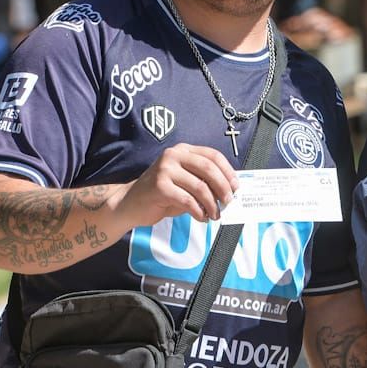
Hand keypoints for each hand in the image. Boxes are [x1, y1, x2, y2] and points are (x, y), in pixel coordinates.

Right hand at [118, 143, 239, 227]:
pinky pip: (187, 200)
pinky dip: (198, 211)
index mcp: (183, 150)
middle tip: (229, 202)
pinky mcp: (159, 186)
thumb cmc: (162, 194)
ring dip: (211, 204)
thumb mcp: (185, 182)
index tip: (236, 187)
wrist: (130, 204)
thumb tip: (230, 191)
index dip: (228, 171)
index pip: (213, 156)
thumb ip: (203, 182)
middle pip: (209, 169)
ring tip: (215, 215)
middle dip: (223, 188)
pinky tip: (201, 217)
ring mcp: (165, 169)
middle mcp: (174, 155)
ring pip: (200, 187)